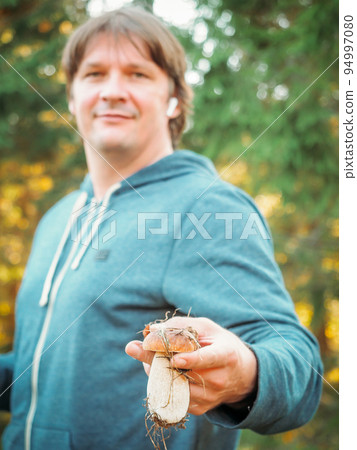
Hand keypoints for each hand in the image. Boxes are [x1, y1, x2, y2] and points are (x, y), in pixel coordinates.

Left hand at [125, 316, 257, 414]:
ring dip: (155, 370)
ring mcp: (209, 397)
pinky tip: (159, 369)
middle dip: (155, 359)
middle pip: (183, 372)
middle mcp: (218, 379)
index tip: (174, 358)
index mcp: (225, 355)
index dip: (191, 359)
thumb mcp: (208, 328)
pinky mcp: (200, 408)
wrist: (242, 375)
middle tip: (133, 347)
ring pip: (174, 386)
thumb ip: (181, 326)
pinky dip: (160, 382)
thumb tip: (152, 330)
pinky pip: (173, 396)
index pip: (208, 358)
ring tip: (146, 357)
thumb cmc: (221, 344)